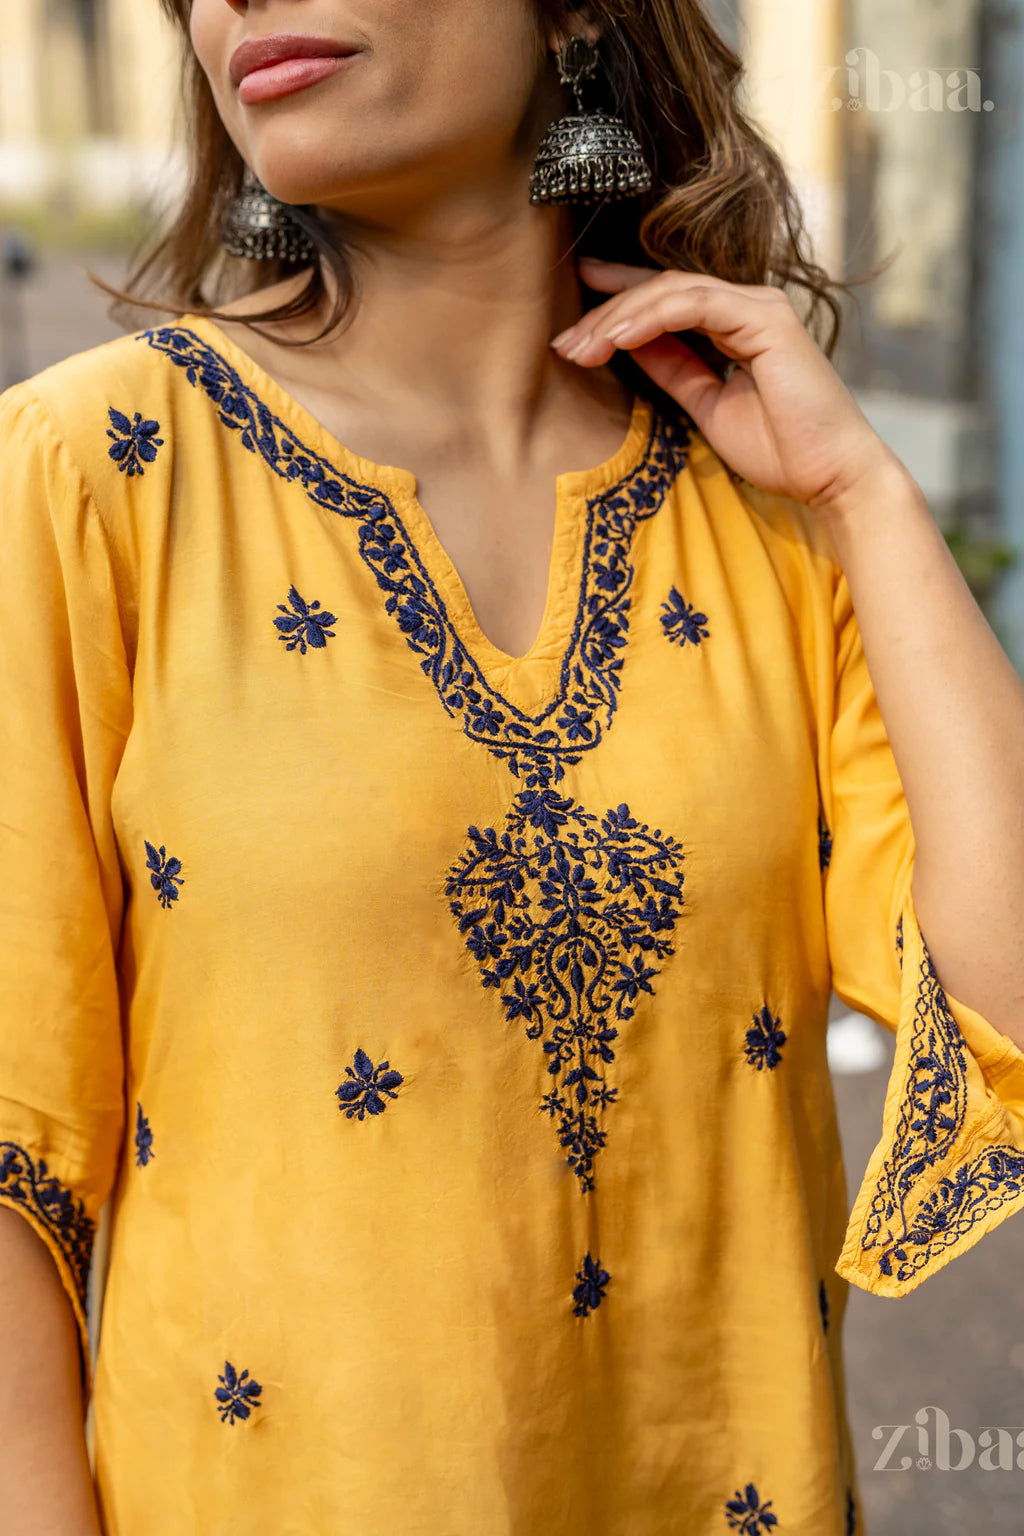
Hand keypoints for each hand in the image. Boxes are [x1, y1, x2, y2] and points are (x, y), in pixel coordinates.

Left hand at [552, 256, 904, 517]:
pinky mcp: (766, 318)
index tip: (571, 321)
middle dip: (605, 313)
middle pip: (660, 290)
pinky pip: (694, 304)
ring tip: (580, 346)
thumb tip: (628, 346)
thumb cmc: (780, 450)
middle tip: (563, 343)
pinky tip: (617, 338)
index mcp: (735, 324)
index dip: (616, 300)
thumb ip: (674, 371)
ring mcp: (759, 306)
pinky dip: (650, 317)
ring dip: (618, 316)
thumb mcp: (707, 406)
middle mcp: (747, 306)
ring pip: (671, 291)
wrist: (830, 477)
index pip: (665, 300)